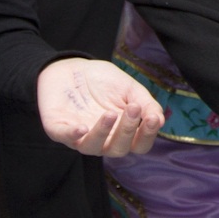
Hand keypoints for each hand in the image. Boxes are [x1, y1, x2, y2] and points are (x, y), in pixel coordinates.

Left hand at [36, 57, 163, 157]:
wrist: (72, 68)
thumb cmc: (103, 81)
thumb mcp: (130, 88)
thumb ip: (145, 104)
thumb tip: (161, 121)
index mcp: (122, 132)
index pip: (139, 144)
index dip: (147, 135)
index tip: (153, 119)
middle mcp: (102, 140)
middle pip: (118, 149)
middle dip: (127, 131)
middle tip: (133, 109)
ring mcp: (79, 137)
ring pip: (92, 147)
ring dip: (103, 133)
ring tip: (110, 114)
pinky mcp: (58, 128)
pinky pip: (65, 137)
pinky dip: (73, 134)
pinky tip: (82, 127)